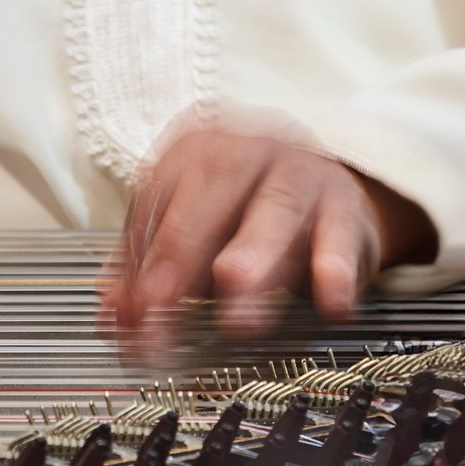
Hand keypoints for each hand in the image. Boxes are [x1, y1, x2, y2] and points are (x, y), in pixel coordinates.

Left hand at [101, 130, 433, 352]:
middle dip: (183, 252)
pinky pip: (341, 234)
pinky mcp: (348, 208)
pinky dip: (334, 268)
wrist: (333, 191)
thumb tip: (116, 318)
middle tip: (163, 307)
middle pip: (213, 189)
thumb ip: (149, 268)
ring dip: (253, 257)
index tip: (129, 309)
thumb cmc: (246, 212)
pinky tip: (329, 301)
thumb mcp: (194, 230)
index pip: (159, 192)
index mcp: (199, 147)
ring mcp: (303, 174)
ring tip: (236, 306)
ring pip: (276, 207)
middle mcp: (249, 150)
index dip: (139, 251)